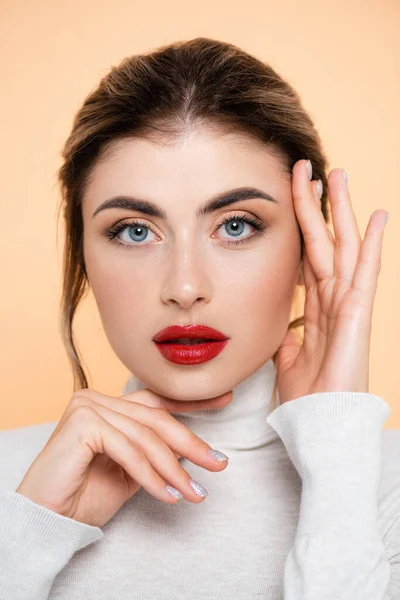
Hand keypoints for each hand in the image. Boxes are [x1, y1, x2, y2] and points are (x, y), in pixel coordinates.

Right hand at [15, 387, 231, 527]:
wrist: (48, 520)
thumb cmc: (84, 497)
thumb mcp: (131, 472)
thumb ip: (155, 454)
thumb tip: (193, 448)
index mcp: (107, 405)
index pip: (155, 400)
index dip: (192, 402)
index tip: (225, 400)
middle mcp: (96, 398)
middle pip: (155, 419)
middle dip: (191, 444)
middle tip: (219, 464)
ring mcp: (87, 406)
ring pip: (146, 436)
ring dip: (174, 469)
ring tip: (194, 493)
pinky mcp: (82, 422)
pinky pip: (129, 450)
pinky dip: (151, 476)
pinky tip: (168, 495)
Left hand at [275, 159, 387, 404]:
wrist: (319, 423)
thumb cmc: (306, 395)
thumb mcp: (286, 356)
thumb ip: (286, 333)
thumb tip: (280, 321)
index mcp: (315, 306)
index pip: (305, 256)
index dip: (299, 226)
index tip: (292, 196)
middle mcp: (332, 298)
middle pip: (323, 241)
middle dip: (315, 205)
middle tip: (310, 170)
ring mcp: (348, 303)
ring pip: (342, 246)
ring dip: (339, 210)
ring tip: (337, 175)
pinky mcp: (359, 312)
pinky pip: (366, 271)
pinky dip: (372, 242)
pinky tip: (378, 215)